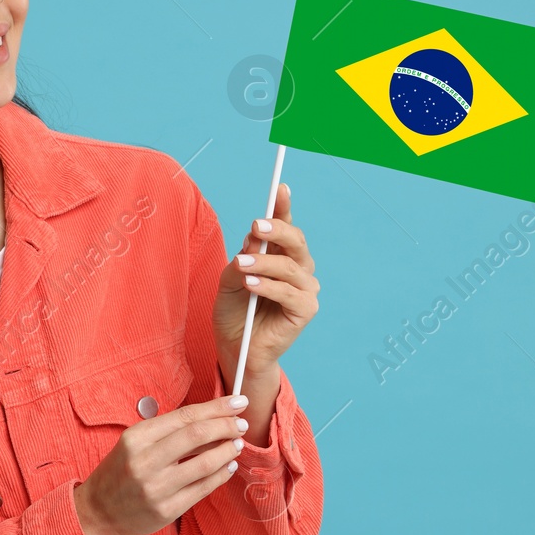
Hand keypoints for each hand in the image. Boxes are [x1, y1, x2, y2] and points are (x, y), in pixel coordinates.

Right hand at [72, 394, 250, 534]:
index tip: (237, 402)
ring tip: (238, 443)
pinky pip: (203, 488)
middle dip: (226, 426)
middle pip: (197, 435)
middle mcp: (145, 461)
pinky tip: (228, 465)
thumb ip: (169, 432)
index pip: (184, 416)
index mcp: (136, 438)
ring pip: (205, 463)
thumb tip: (212, 419)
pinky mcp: (167, 510)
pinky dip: (221, 474)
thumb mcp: (135, 443)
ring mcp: (157, 488)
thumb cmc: (121, 471)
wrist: (99, 511)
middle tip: (241, 423)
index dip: (216, 408)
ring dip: (227, 450)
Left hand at [212, 182, 318, 378]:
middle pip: (295, 241)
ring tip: (242, 265)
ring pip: (290, 266)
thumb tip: (252, 238)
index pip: (284, 226)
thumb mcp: (229, 279)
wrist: (235, 347)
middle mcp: (297, 268)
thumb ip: (242, 258)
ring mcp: (305, 289)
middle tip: (255, 225)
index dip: (283, 206)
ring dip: (264, 263)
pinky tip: (251, 284)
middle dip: (276, 229)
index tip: (280, 187)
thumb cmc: (233, 311)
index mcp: (280, 255)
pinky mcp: (306, 310)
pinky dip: (269, 287)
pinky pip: (289, 293)